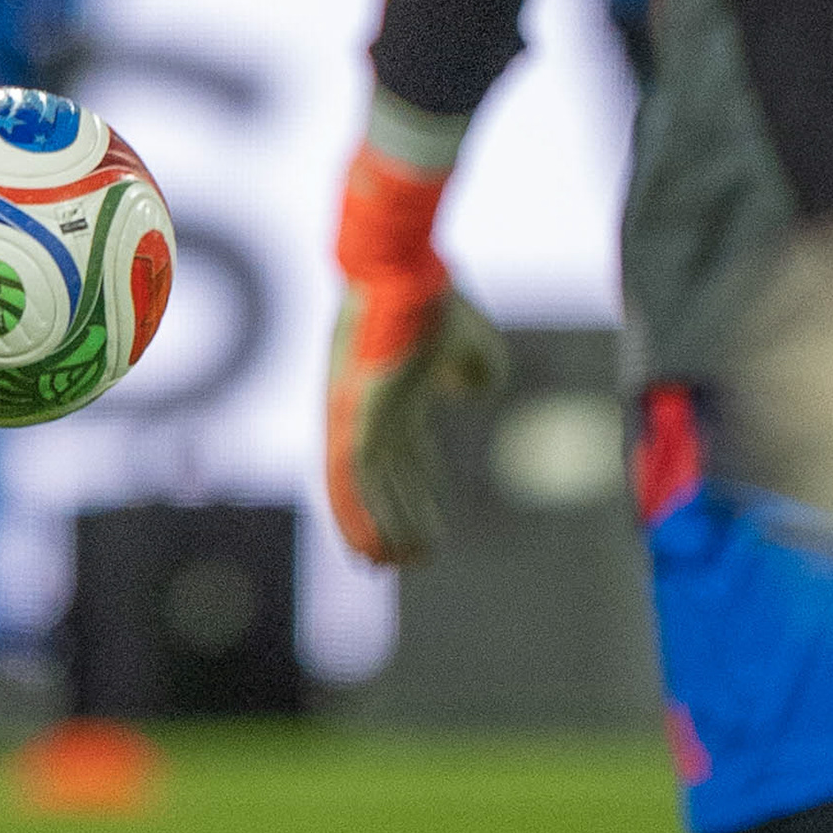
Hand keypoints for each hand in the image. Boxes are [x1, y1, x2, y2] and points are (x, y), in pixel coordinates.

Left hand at [325, 142, 506, 565]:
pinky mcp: (352, 419)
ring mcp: (356, 417)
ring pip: (364, 490)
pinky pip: (354, 482)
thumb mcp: (473, 341)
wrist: (403, 267)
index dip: (414, 495)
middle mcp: (368, 411)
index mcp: (394, 394)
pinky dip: (363, 517)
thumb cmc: (436, 297)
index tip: (428, 528)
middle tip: (408, 560)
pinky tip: (375, 549)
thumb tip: (469, 392)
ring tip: (396, 565)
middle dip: (395, 520)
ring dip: (379, 529)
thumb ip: (480, 370)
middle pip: (382, 480)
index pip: (402, 457)